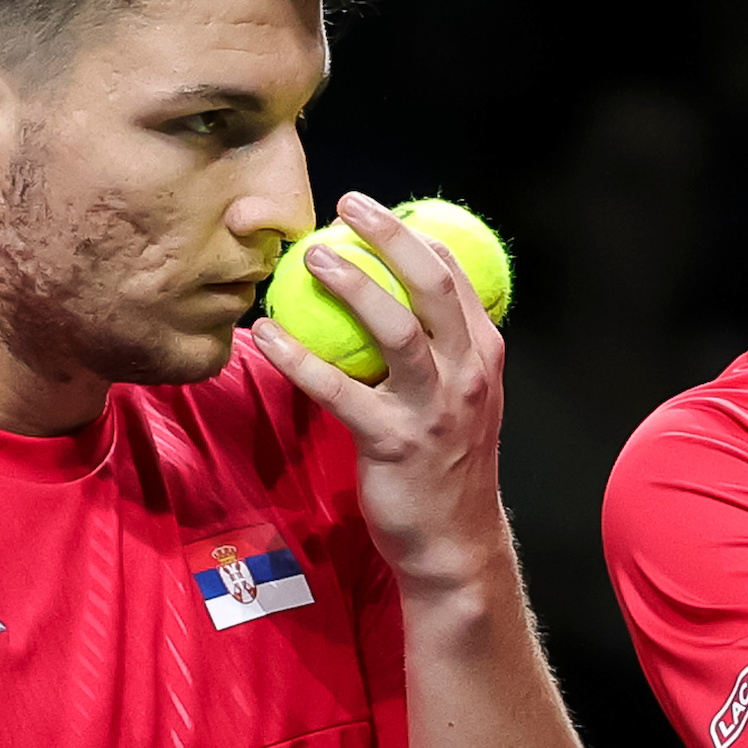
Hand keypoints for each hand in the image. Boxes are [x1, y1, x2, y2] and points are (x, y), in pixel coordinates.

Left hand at [251, 191, 508, 589]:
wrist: (453, 543)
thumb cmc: (446, 463)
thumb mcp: (461, 397)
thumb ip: (439, 349)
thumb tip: (391, 296)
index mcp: (482, 355)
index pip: (455, 275)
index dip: (415, 233)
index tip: (373, 209)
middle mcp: (466, 374)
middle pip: (432, 285)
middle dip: (390, 236)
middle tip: (348, 204)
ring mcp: (432, 409)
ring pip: (395, 329)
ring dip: (352, 285)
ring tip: (312, 257)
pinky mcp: (391, 442)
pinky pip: (338, 390)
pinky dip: (298, 358)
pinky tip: (265, 335)